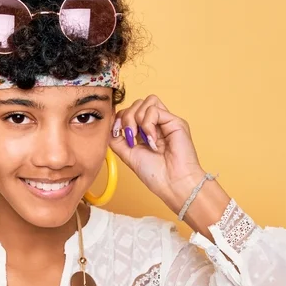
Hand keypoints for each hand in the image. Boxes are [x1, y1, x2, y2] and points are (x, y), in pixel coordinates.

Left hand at [107, 94, 208, 214]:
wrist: (171, 183)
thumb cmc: (155, 173)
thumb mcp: (127, 154)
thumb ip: (117, 139)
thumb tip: (110, 124)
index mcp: (146, 131)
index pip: (130, 111)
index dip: (120, 118)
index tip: (118, 133)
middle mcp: (157, 124)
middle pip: (137, 103)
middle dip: (127, 118)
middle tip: (131, 139)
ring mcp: (166, 121)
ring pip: (147, 101)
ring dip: (137, 119)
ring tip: (142, 139)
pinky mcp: (175, 121)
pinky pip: (154, 110)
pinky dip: (148, 124)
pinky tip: (152, 140)